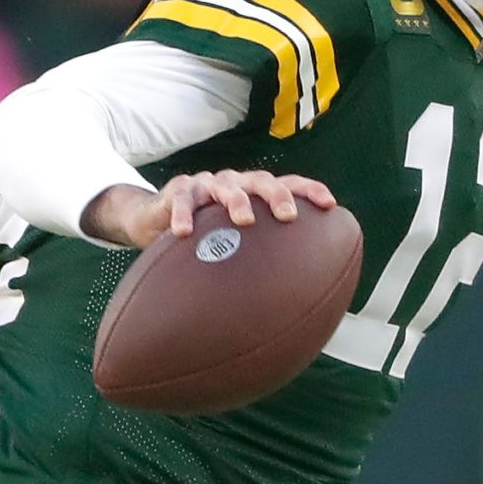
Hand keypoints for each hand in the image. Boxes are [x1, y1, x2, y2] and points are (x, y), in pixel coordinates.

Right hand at [82, 171, 334, 248]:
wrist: (152, 219)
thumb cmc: (200, 236)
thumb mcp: (229, 243)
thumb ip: (254, 258)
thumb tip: (290, 301)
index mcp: (251, 192)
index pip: (287, 183)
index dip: (309, 190)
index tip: (330, 205)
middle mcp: (233, 183)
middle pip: (261, 181)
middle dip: (277, 196)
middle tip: (288, 216)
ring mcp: (205, 184)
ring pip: (226, 186)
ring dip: (236, 201)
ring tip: (244, 220)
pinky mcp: (177, 192)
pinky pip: (181, 202)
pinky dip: (182, 216)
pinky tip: (183, 233)